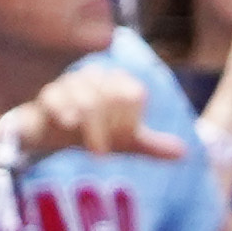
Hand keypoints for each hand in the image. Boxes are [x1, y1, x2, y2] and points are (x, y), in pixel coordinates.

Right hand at [13, 64, 182, 161]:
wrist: (49, 134)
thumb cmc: (90, 131)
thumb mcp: (122, 141)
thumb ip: (151, 145)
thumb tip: (183, 153)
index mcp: (117, 82)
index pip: (134, 95)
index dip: (130, 121)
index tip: (124, 138)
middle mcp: (96, 77)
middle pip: (113, 98)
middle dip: (112, 128)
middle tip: (105, 151)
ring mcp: (71, 84)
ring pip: (88, 101)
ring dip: (93, 128)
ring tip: (96, 151)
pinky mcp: (48, 95)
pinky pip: (56, 98)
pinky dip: (64, 113)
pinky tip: (70, 127)